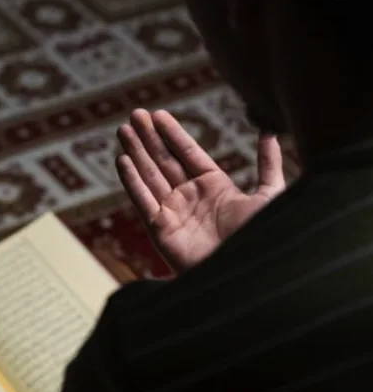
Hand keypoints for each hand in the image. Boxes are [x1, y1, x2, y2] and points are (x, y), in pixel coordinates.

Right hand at [116, 109, 284, 272]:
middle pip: (164, 160)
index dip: (173, 133)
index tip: (158, 114)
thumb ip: (267, 164)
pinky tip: (123, 160)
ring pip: (149, 175)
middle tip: (135, 114)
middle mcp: (191, 198)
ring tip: (123, 129)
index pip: (188, 153)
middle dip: (149, 137)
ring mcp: (174, 213)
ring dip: (136, 151)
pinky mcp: (160, 230)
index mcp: (215, 188)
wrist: (247, 276)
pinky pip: (142, 200)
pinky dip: (131, 180)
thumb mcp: (269, 196)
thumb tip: (269, 131)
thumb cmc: (262, 239)